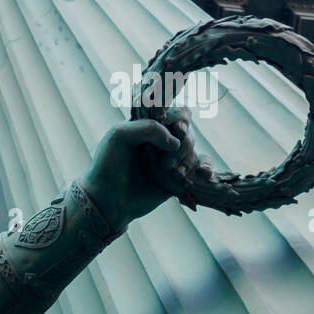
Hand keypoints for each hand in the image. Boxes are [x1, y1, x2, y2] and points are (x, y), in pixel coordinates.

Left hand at [80, 107, 209, 233]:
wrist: (107, 201)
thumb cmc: (107, 166)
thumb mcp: (119, 136)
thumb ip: (147, 128)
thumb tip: (175, 140)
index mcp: (147, 127)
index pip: (174, 112)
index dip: (180, 117)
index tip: (176, 128)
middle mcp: (160, 141)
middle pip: (187, 131)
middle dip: (181, 144)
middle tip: (164, 163)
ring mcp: (169, 159)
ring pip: (192, 149)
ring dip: (185, 159)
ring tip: (169, 173)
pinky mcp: (177, 178)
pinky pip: (200, 167)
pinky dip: (206, 167)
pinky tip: (203, 173)